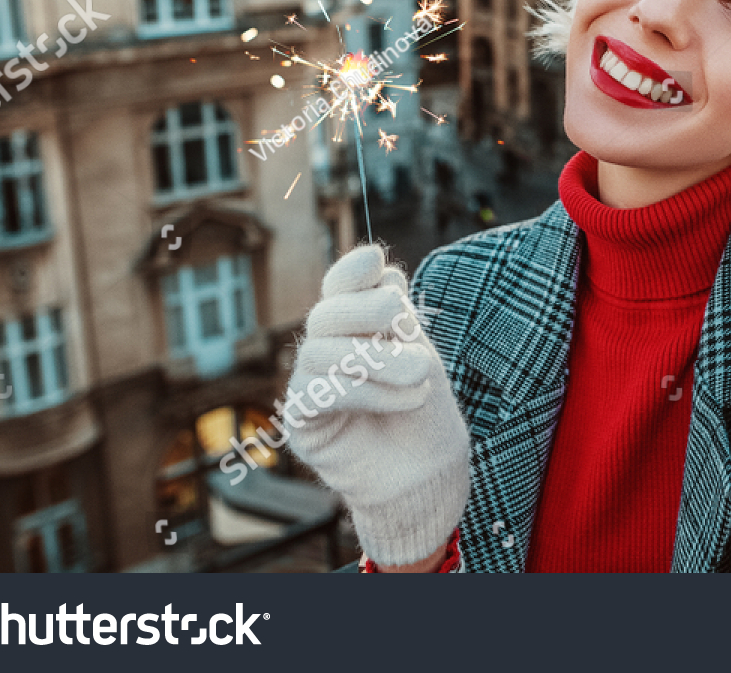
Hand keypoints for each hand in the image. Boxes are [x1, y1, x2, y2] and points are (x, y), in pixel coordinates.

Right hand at [285, 245, 470, 566]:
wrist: (428, 471)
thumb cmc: (425, 411)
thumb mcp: (419, 352)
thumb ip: (398, 317)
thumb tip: (385, 271)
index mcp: (355, 326)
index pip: (339, 287)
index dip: (350, 271)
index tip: (374, 259)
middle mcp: (326, 348)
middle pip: (326, 313)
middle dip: (367, 311)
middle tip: (404, 322)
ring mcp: (308, 383)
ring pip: (323, 350)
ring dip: (380, 358)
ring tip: (421, 374)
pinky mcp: (301, 420)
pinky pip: (321, 391)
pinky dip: (369, 392)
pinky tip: (405, 401)